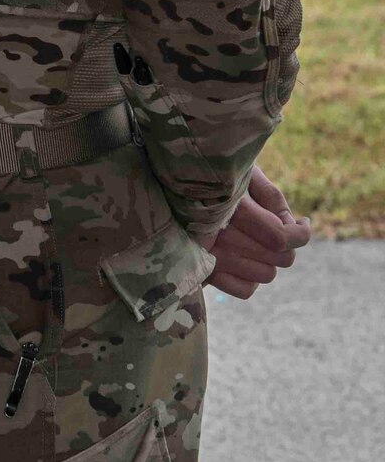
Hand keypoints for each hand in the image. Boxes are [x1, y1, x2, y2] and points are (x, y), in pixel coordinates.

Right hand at [205, 165, 310, 298]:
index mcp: (231, 209)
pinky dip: (251, 277)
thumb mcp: (241, 172)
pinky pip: (245, 289)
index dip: (301, 233)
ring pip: (266, 275)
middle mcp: (219, 237)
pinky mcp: (201, 271)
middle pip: (280, 258)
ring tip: (256, 241)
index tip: (303, 223)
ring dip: (268, 259)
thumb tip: (291, 224)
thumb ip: (271, 196)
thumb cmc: (207, 174)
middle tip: (277, 228)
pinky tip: (245, 259)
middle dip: (286, 244)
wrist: (158, 187)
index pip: (282, 237)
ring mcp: (209, 257)